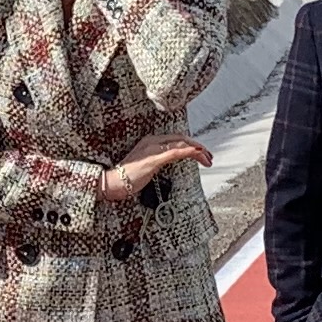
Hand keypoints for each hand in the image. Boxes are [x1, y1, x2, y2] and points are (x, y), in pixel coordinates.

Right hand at [95, 137, 210, 203]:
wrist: (112, 182)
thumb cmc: (126, 177)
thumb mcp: (146, 166)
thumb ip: (157, 162)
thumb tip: (169, 164)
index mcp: (150, 142)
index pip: (176, 140)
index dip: (191, 144)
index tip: (201, 153)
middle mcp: (152, 141)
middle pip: (181, 140)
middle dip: (198, 147)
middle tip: (209, 157)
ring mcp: (153, 149)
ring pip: (181, 145)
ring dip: (198, 150)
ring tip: (208, 159)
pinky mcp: (154, 159)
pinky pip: (175, 152)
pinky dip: (189, 152)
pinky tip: (198, 154)